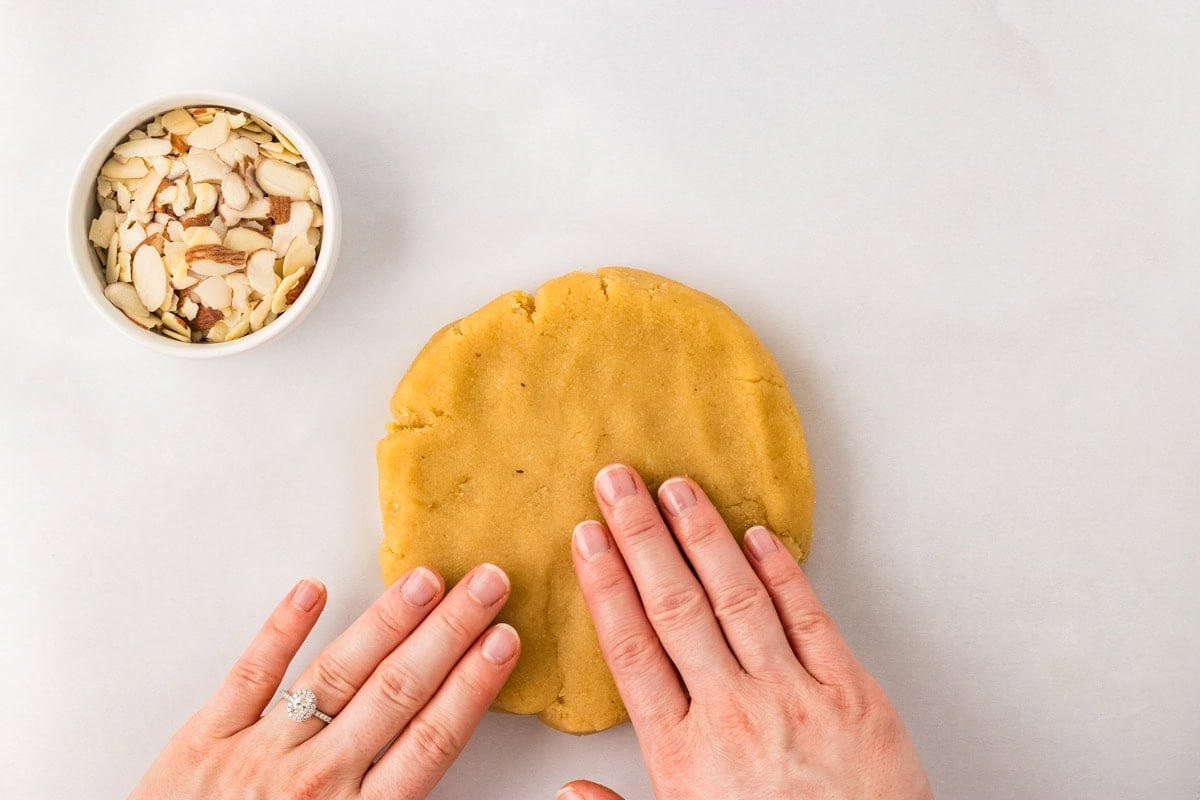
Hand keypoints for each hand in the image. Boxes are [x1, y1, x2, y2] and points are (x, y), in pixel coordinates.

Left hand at [130, 564, 518, 799]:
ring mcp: (258, 752)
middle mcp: (315, 780)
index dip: (472, 685)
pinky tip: (313, 590)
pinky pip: (250, 675)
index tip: (503, 641)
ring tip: (425, 580)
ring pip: (337, 673)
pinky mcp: (204, 739)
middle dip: (450, 632)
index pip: (431, 739)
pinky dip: (281, 630)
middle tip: (486, 583)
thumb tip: (436, 760)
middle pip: (397, 691)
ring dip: (387, 622)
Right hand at [560, 465, 930, 799]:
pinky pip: (809, 619)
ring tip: (677, 490)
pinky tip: (756, 537)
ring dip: (702, 537)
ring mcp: (793, 698)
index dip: (606, 584)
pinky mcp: (850, 693)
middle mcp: (732, 715)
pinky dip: (782, 574)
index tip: (587, 537)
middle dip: (641, 536)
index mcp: (683, 755)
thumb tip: (569, 790)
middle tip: (618, 483)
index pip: (632, 649)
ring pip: (737, 599)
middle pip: (674, 607)